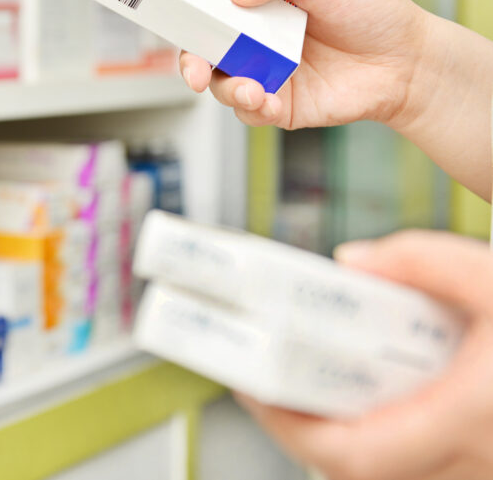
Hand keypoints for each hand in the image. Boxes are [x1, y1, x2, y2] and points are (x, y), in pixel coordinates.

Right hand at [180, 0, 430, 129]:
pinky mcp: (280, 105)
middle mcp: (256, 38)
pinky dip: (254, 109)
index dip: (191, 12)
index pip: (212, 4)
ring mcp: (265, 73)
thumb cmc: (372, 9)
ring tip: (251, 90)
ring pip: (222, 85)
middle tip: (196, 71)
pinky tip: (272, 102)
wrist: (407, 60)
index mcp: (260, 1)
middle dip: (191, 63)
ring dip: (227, 89)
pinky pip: (251, 113)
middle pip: (205, 50)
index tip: (184, 19)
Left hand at [236, 230, 492, 479]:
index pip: (354, 453)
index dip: (287, 424)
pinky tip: (368, 393)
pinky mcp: (485, 465)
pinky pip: (417, 465)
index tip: (250, 390)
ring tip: (306, 381)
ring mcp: (483, 472)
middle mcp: (476, 463)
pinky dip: (380, 433)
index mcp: (471, 421)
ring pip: (387, 471)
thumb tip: (352, 262)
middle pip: (357, 467)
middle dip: (300, 425)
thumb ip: (423, 261)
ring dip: (339, 432)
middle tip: (263, 381)